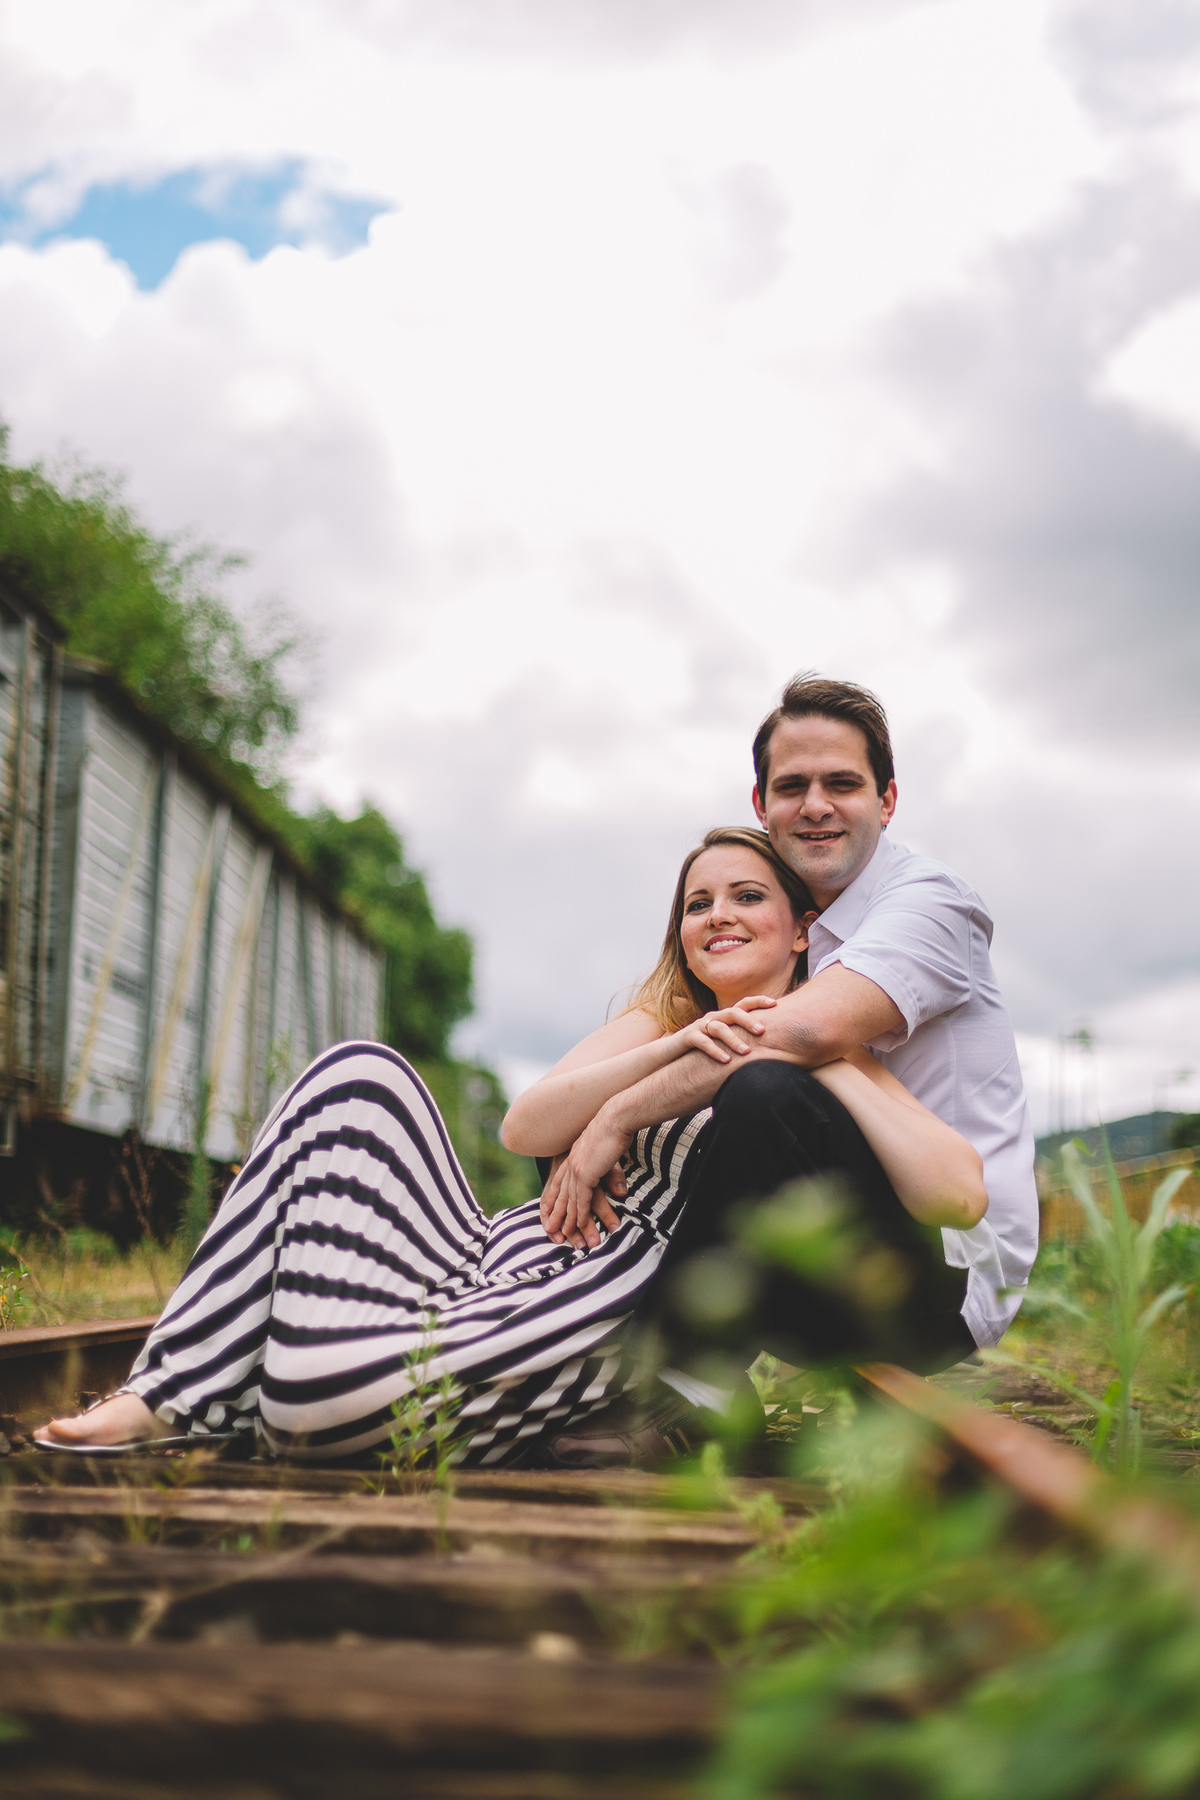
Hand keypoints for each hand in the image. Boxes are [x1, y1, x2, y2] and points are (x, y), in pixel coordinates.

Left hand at [539, 1111, 632, 1249]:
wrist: (616, 1118)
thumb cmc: (615, 1126)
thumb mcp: (604, 1144)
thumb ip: (603, 1161)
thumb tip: (611, 1174)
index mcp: (573, 1155)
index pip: (558, 1179)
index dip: (553, 1196)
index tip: (548, 1208)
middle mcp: (570, 1162)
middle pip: (560, 1193)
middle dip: (555, 1212)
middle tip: (549, 1229)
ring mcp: (576, 1169)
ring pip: (569, 1200)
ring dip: (567, 1219)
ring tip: (563, 1235)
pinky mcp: (585, 1174)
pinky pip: (581, 1200)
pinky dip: (580, 1214)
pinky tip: (579, 1224)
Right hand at [670, 995, 776, 1062]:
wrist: (670, 1053)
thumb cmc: (703, 1049)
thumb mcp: (722, 1042)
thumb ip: (740, 1039)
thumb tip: (769, 1046)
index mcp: (723, 1017)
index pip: (742, 1005)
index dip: (758, 1001)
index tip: (775, 1003)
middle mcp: (713, 1018)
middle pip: (732, 1013)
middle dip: (748, 1021)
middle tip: (762, 1031)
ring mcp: (700, 1027)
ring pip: (718, 1028)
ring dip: (733, 1039)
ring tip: (746, 1052)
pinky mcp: (688, 1038)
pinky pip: (702, 1042)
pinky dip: (715, 1050)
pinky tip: (726, 1060)